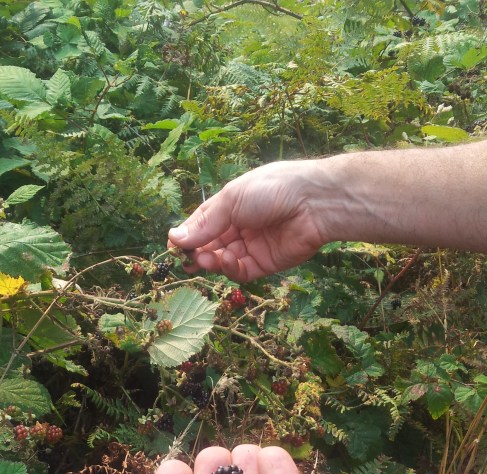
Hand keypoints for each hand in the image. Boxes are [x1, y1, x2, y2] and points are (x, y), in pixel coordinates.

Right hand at [168, 162, 327, 281]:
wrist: (314, 203)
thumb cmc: (272, 189)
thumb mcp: (232, 200)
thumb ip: (205, 223)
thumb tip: (173, 238)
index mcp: (230, 206)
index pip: (202, 225)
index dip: (187, 236)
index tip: (173, 247)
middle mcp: (240, 227)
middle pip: (210, 245)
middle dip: (196, 253)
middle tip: (186, 260)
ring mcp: (252, 246)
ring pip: (223, 260)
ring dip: (211, 261)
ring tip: (206, 259)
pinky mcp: (265, 264)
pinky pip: (241, 271)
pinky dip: (230, 269)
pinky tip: (226, 260)